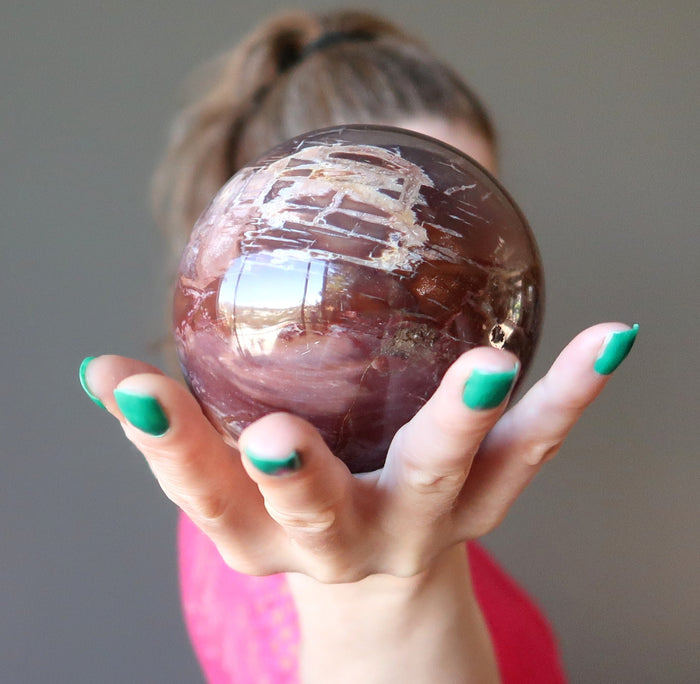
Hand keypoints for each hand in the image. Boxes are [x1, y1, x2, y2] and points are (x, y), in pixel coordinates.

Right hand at [80, 322, 637, 582]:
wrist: (377, 584)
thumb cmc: (296, 510)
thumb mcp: (236, 484)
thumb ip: (190, 424)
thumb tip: (99, 369)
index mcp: (263, 529)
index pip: (200, 486)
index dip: (160, 441)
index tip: (124, 383)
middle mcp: (338, 537)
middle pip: (314, 508)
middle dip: (294, 478)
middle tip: (275, 438)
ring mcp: (421, 524)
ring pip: (444, 474)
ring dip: (462, 420)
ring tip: (490, 363)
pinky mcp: (485, 504)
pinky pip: (531, 448)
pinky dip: (570, 394)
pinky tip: (612, 338)